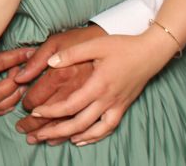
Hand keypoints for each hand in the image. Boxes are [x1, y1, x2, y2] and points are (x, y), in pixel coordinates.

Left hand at [27, 31, 172, 145]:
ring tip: (54, 140)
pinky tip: (82, 138)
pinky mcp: (123, 107)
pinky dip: (94, 136)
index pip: (70, 105)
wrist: (150, 53)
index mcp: (98, 85)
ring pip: (94, 130)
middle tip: (37, 135)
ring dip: (73, 136)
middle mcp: (107, 99)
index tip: (34, 112)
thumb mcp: (95, 45)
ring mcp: (116, 105)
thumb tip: (50, 63)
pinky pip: (108, 128)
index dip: (51, 111)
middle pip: (79, 123)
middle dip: (56, 131)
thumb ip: (71, 54)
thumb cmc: (122, 46)